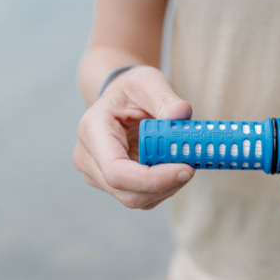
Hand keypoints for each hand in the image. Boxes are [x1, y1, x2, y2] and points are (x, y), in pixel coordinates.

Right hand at [74, 66, 194, 208]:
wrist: (120, 100)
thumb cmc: (131, 90)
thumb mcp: (148, 81)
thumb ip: (165, 97)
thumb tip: (182, 113)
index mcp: (92, 130)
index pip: (116, 171)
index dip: (152, 179)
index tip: (186, 169)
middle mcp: (87, 158)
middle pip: (127, 192)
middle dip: (165, 184)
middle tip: (192, 166)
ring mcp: (96, 175)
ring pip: (136, 199)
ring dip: (167, 187)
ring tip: (182, 161)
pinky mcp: (111, 185)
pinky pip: (142, 198)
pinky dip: (163, 188)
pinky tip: (172, 168)